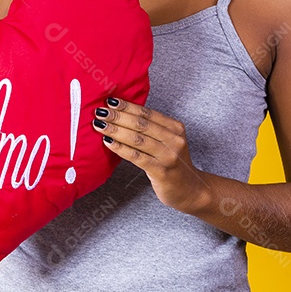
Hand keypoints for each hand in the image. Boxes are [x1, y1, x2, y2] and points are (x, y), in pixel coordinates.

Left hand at [92, 97, 211, 213]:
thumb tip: (121, 114)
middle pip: (141, 124)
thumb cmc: (173, 163)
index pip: (147, 113)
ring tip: (100, 125)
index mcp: (175, 128)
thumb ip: (151, 129)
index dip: (127, 106)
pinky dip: (120, 148)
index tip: (109, 101)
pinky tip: (108, 142)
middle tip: (100, 111)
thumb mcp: (168, 141)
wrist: (190, 190)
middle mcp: (174, 140)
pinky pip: (136, 157)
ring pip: (137, 139)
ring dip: (116, 130)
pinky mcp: (161, 172)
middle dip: (118, 116)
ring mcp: (169, 156)